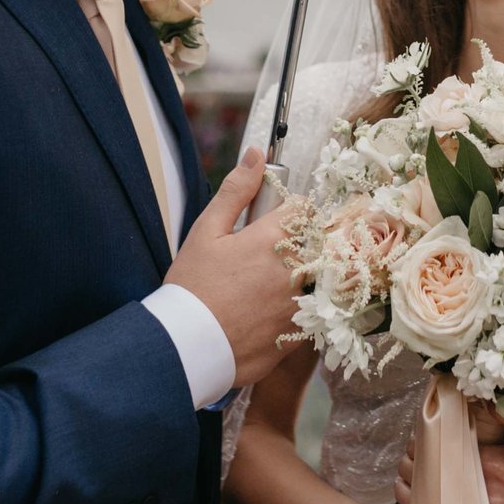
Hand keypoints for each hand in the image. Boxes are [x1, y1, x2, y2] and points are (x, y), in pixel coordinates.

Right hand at [165, 147, 298, 387]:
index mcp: (274, 239)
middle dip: (296, 245)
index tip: (269, 223)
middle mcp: (296, 270)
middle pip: (316, 244)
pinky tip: (263, 316)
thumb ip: (236, 191)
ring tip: (259, 291)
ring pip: (316, 279)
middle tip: (260, 260)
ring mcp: (301, 304)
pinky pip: (311, 312)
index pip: (304, 209)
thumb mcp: (205, 232)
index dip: (287, 212)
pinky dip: (294, 309)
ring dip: (298, 279)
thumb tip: (257, 155)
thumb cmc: (192, 288)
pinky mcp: (300, 333)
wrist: (187, 348)